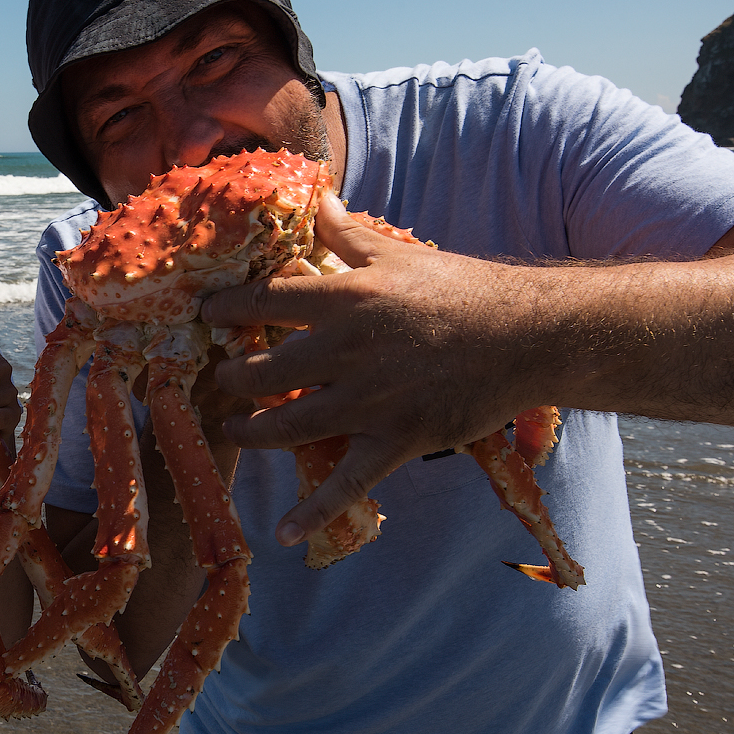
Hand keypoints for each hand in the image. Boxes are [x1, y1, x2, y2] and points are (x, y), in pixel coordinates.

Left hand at [199, 196, 549, 544]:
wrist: (527, 335)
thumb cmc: (461, 288)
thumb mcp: (398, 253)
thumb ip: (346, 233)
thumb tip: (317, 197)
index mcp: (344, 298)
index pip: (262, 302)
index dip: (225, 310)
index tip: (206, 314)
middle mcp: (345, 352)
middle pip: (260, 372)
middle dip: (231, 378)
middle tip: (222, 379)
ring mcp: (367, 402)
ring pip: (285, 426)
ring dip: (250, 433)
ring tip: (235, 429)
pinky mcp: (394, 441)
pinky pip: (346, 484)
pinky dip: (314, 514)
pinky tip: (286, 536)